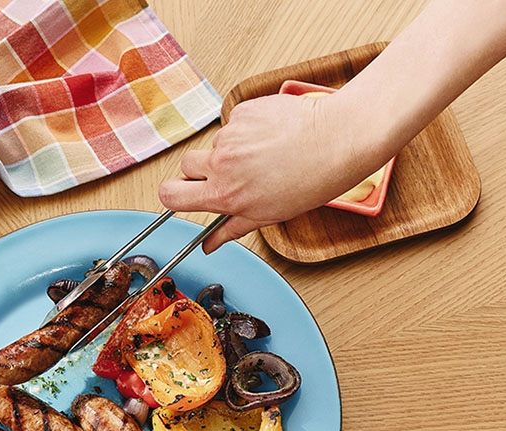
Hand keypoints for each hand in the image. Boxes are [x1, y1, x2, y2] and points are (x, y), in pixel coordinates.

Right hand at [159, 91, 374, 252]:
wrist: (335, 141)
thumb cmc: (308, 182)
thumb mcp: (267, 215)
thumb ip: (231, 228)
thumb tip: (209, 245)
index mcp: (223, 194)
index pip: (170, 195)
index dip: (172, 196)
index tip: (181, 195)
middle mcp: (221, 163)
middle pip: (186, 165)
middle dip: (199, 170)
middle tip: (227, 174)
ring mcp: (231, 135)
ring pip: (216, 143)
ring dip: (231, 149)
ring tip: (263, 155)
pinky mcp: (244, 111)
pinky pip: (235, 122)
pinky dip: (248, 129)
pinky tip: (271, 137)